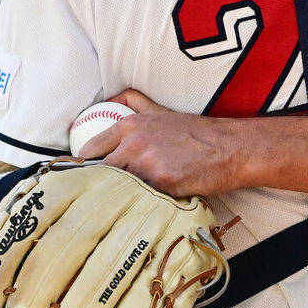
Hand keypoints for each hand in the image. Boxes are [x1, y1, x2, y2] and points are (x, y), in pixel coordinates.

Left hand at [77, 90, 243, 197]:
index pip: (90, 149)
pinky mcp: (160, 183)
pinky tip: (137, 210)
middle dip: (95, 185)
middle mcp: (134, 142)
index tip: (78, 177)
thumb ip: (136, 103)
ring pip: (115, 187)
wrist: (230, 149)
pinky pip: (138, 199)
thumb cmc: (197, 133)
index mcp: (131, 125)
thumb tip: (112, 98)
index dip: (81, 166)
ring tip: (111, 208)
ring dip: (114, 197)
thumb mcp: (163, 111)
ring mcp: (147, 164)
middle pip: (98, 171)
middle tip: (90, 198)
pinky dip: (136, 204)